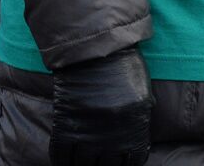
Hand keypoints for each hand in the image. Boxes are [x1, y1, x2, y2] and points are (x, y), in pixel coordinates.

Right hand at [49, 48, 153, 165]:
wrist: (95, 50)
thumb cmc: (123, 64)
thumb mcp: (142, 91)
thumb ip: (140, 116)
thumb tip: (137, 139)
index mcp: (135, 125)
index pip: (134, 159)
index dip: (126, 163)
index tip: (120, 162)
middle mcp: (113, 135)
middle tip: (97, 162)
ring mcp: (88, 132)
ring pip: (83, 164)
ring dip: (82, 165)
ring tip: (82, 163)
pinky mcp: (66, 126)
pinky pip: (61, 154)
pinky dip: (61, 160)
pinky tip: (64, 160)